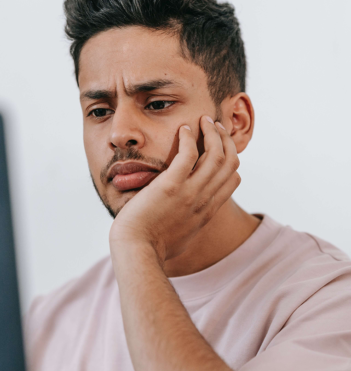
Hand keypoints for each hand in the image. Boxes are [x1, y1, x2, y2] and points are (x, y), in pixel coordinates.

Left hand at [109, 115, 240, 263]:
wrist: (137, 251)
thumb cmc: (153, 246)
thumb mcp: (182, 236)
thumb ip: (189, 223)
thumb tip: (184, 218)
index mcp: (207, 211)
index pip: (233, 180)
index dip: (231, 159)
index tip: (220, 146)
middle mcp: (204, 200)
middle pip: (229, 163)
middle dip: (225, 140)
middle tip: (215, 126)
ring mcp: (190, 193)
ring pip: (215, 155)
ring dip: (212, 134)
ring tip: (204, 120)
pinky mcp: (171, 186)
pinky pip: (188, 155)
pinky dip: (189, 139)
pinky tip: (183, 129)